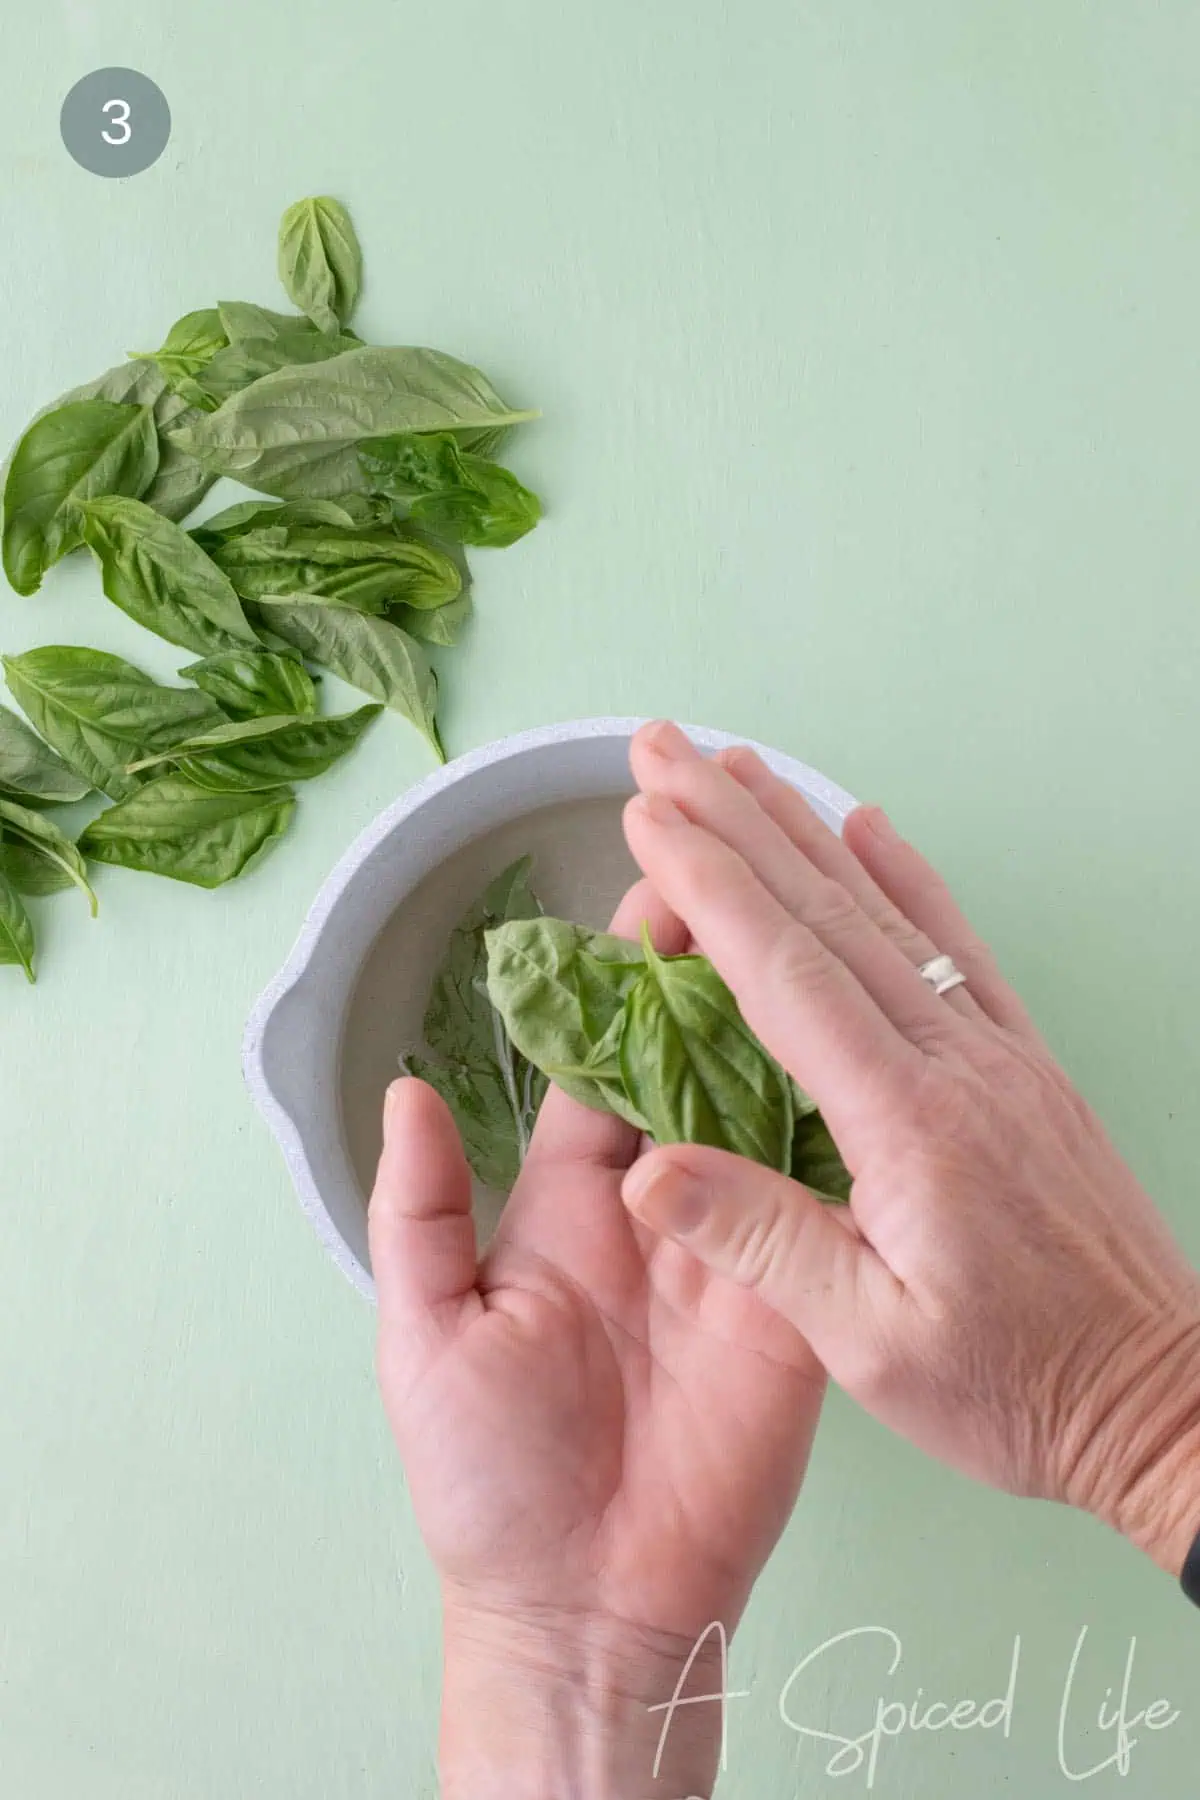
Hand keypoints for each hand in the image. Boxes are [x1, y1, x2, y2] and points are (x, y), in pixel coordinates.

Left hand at [368, 880, 825, 1799]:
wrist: (582, 1602)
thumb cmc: (487, 1478)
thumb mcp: (425, 1334)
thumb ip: (420, 1211)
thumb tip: (409, 1092)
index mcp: (571, 1201)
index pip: (604, 1067)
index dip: (626, 985)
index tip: (653, 898)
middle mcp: (660, 1206)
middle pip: (697, 1070)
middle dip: (718, 981)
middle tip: (746, 887)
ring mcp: (735, 1248)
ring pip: (768, 1117)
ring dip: (784, 1035)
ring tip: (806, 940)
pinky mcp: (795, 1300)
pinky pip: (820, 1207)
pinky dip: (842, 1137)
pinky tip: (860, 1061)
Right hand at [619, 721, 1199, 1577]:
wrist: (1161, 1400)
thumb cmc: (1020, 1388)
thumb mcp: (872, 1346)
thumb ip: (762, 1245)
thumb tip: (646, 1173)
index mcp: (907, 1124)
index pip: (785, 973)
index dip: (709, 886)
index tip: (648, 817)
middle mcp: (954, 1063)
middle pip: (825, 913)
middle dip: (732, 822)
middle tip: (662, 749)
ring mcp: (996, 1054)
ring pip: (885, 912)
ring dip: (802, 830)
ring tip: (739, 767)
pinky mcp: (1021, 1065)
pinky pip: (956, 947)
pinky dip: (908, 877)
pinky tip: (870, 828)